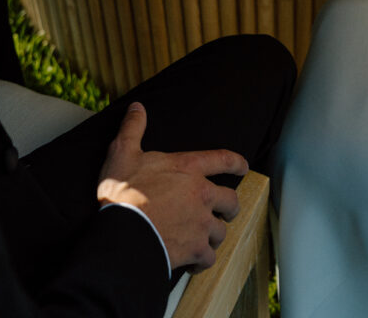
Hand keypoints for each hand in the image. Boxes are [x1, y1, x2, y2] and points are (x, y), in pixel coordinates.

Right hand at [97, 102, 247, 271]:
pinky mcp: (195, 250)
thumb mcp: (123, 153)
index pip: (223, 159)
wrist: (123, 234)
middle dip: (230, 206)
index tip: (244, 167)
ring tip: (206, 237)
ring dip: (215, 234)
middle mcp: (201, 195)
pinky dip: (203, 260)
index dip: (237, 162)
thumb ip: (134, 128)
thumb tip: (137, 108)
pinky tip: (195, 260)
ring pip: (222, 231)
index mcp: (188, 169)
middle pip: (231, 200)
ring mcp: (201, 224)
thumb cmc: (123, 194)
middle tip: (226, 210)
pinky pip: (209, 258)